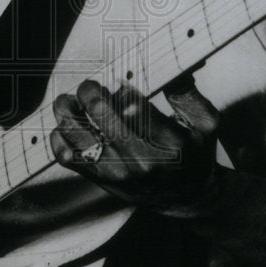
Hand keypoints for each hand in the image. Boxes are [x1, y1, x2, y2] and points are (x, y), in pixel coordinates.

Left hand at [50, 78, 218, 215]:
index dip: (119, 87)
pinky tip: (67, 126)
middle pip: (101, 114)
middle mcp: (140, 160)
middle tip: (90, 86)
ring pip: (77, 136)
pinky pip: (68, 157)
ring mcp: (117, 172)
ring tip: (69, 101)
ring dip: (67, 111)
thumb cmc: (195, 154)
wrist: (187, 197)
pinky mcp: (101, 180)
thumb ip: (188, 94)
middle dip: (90, 92)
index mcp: (168, 142)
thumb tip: (173, 69)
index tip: (117, 80)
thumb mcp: (206, 124)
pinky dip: (59, 138)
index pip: (135, 105)